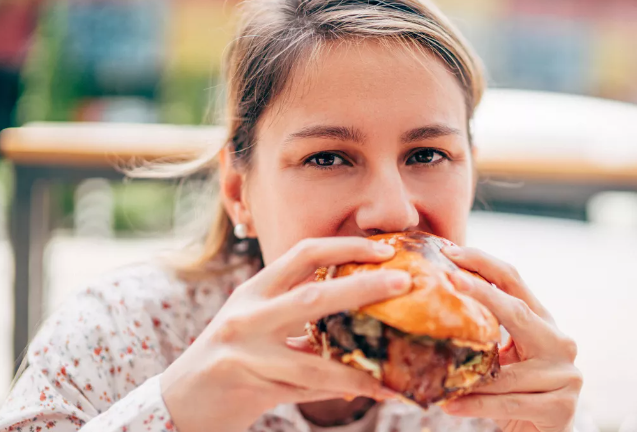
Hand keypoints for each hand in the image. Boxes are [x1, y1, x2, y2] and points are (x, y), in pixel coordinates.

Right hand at [161, 237, 408, 431]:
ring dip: (359, 368)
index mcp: (254, 290)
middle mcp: (247, 315)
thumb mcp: (256, 326)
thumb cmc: (227, 360)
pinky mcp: (246, 385)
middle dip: (364, 288)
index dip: (346, 246)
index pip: (303, 253)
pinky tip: (371, 391)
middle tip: (405, 283)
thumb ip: (298, 318)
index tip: (385, 249)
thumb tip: (359, 317)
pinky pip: (305, 390)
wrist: (181, 403)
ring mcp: (244, 352)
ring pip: (313, 361)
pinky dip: (339, 391)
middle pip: (313, 296)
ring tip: (395, 372)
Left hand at [441, 246, 581, 431]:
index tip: (450, 251)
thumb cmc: (513, 393)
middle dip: (482, 293)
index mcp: (543, 322)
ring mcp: (565, 375)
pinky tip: (450, 405)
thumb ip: (484, 333)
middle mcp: (560, 342)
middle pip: (517, 311)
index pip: (514, 281)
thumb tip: (432, 302)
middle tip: (449, 278)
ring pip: (506, 371)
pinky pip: (509, 402)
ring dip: (467, 372)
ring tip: (433, 369)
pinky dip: (477, 405)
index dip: (484, 263)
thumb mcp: (501, 358)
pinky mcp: (561, 407)